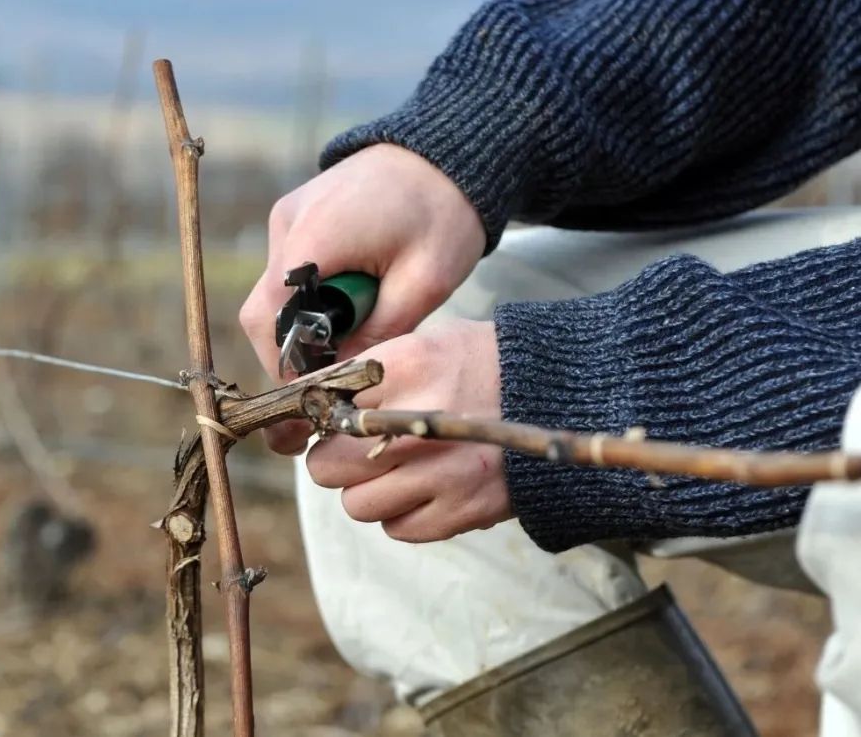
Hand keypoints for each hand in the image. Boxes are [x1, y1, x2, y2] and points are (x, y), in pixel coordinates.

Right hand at [239, 144, 485, 453]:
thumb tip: (339, 376)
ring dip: (304, 323)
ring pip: (274, 295)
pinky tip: (350, 298)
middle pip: (262, 311)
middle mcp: (287, 225)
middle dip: (292, 351)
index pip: (270, 320)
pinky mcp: (297, 215)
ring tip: (354, 327)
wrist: (449, 153)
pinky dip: (310, 297)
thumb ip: (379, 333)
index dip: (286, 364)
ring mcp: (287, 217)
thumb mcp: (425, 283)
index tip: (316, 391)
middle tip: (335, 371)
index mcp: (314, 238)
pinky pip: (287, 273)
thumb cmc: (444, 213)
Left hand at [306, 319, 509, 542]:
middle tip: (357, 447)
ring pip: (355, 505)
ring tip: (397, 467)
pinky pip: (395, 527)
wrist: (565, 395)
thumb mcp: (427, 343)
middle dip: (335, 459)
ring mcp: (440, 473)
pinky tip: (424, 485)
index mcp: (407, 367)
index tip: (320, 420)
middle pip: (326, 466)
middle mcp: (418, 423)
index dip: (314, 416)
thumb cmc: (484, 365)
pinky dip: (401, 512)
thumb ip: (367, 374)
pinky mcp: (461, 511)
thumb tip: (308, 405)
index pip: (320, 403)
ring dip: (367, 489)